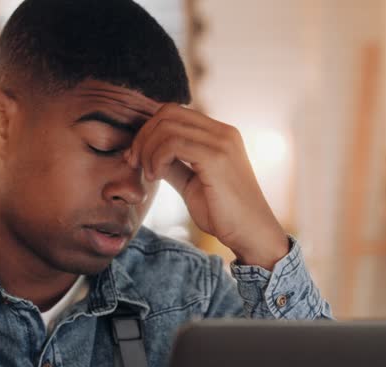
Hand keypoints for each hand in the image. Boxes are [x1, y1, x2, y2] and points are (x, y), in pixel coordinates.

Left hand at [125, 104, 289, 269]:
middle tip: (134, 164)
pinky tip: (157, 177)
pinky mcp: (217, 158)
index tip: (136, 158)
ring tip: (151, 175)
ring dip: (148, 150)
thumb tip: (147, 154)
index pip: (174, 113)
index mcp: (219, 134)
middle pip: (168, 113)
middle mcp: (223, 132)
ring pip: (168, 127)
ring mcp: (222, 142)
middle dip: (143, 137)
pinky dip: (157, 158)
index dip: (148, 131)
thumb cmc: (224, 214)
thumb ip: (174, 165)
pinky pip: (173, 144)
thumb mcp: (191, 184)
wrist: (251, 235)